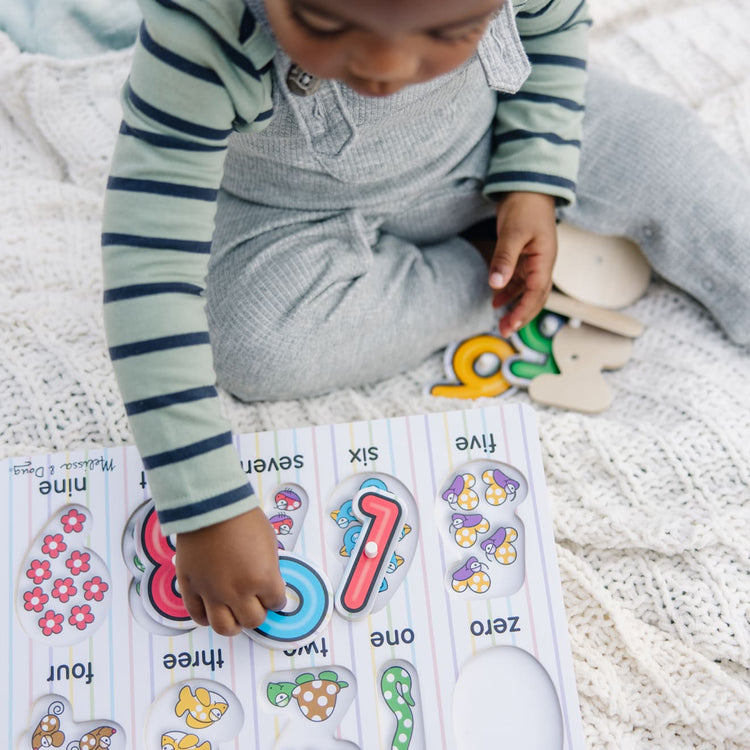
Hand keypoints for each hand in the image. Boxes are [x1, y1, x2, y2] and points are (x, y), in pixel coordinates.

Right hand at [175, 507, 286, 635]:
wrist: (210, 507)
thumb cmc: (241, 518)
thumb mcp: (269, 542)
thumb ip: (269, 568)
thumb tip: (268, 583)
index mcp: (262, 579)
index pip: (276, 602)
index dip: (276, 598)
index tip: (274, 595)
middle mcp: (238, 591)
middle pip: (253, 620)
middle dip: (258, 612)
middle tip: (256, 604)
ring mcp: (212, 592)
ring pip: (225, 628)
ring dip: (234, 624)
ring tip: (236, 614)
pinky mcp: (191, 588)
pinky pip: (198, 616)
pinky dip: (207, 618)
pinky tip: (213, 611)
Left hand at [488, 192, 557, 337]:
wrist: (529, 185)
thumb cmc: (524, 206)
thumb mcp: (512, 232)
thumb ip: (504, 259)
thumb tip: (496, 284)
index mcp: (544, 260)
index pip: (536, 294)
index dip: (523, 312)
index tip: (510, 326)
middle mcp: (542, 264)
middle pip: (535, 297)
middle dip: (521, 316)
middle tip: (504, 330)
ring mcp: (535, 261)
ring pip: (527, 291)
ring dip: (515, 306)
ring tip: (500, 320)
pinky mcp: (525, 256)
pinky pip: (519, 280)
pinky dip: (509, 292)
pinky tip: (496, 299)